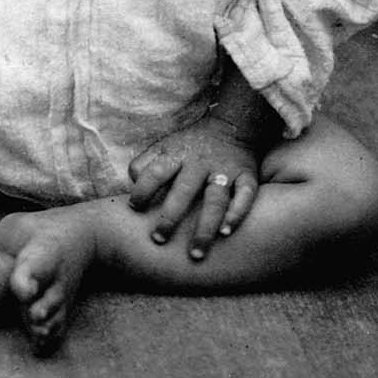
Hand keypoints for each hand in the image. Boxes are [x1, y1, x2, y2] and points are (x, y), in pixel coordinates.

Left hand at [126, 114, 265, 261]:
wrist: (232, 126)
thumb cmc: (191, 144)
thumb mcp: (165, 146)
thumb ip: (144, 164)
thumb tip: (131, 188)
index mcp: (176, 155)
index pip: (155, 172)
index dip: (142, 190)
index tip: (134, 209)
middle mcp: (199, 163)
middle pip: (184, 190)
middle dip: (171, 216)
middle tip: (159, 240)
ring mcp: (224, 170)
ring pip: (215, 199)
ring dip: (205, 226)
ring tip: (197, 251)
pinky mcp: (247, 175)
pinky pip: (245, 195)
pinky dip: (237, 213)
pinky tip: (226, 232)